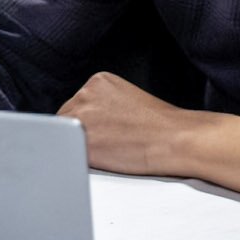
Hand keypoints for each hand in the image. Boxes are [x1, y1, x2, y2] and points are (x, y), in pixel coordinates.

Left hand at [57, 71, 191, 176]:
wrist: (175, 139)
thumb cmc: (159, 127)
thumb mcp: (126, 100)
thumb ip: (103, 105)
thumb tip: (87, 122)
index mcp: (98, 80)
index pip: (77, 104)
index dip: (87, 123)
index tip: (102, 133)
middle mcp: (85, 93)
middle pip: (66, 117)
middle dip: (79, 133)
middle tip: (107, 144)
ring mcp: (80, 114)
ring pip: (64, 135)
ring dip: (77, 145)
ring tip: (110, 150)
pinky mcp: (80, 138)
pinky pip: (68, 152)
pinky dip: (79, 158)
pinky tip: (103, 159)